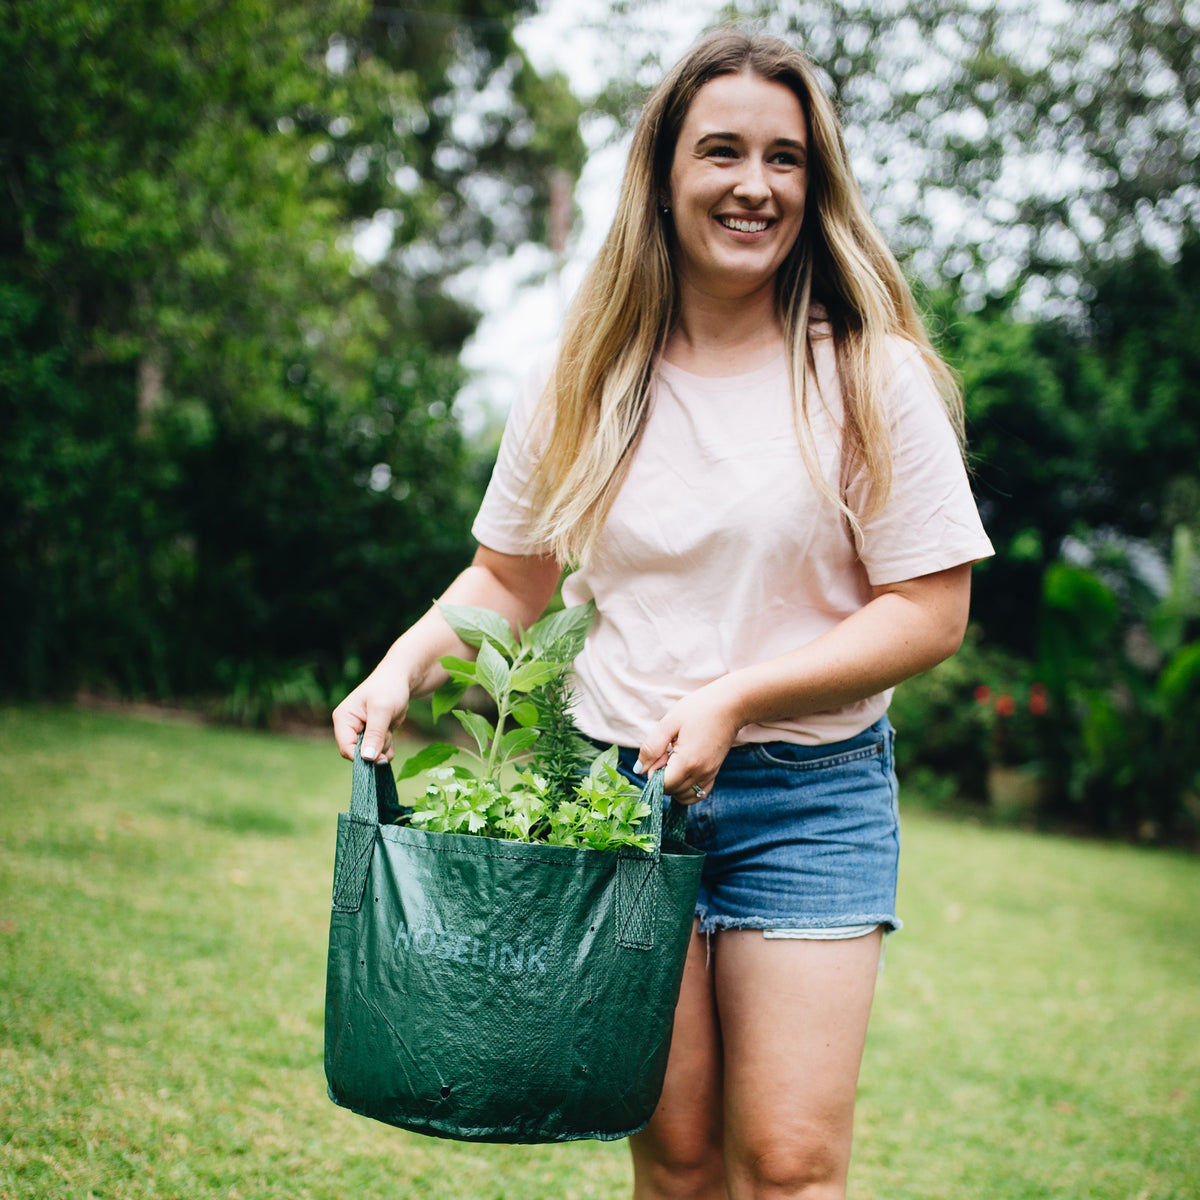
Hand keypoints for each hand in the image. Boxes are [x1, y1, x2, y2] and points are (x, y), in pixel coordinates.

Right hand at [331, 661, 410, 762]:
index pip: (346, 748)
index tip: (380, 757)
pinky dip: (387, 747)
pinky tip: (390, 733)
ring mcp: (360, 732)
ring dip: (384, 746)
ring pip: (370, 754)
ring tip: (388, 726)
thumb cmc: (388, 688)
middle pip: (358, 754)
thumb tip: (368, 758)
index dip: (362, 757)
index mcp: (343, 719)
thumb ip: (375, 734)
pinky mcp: (372, 735)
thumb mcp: (382, 709)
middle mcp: (349, 727)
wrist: (399, 679)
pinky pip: (378, 752)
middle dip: (376, 749)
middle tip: (387, 733)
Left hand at [636, 680, 743, 803]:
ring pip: (684, 797)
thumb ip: (651, 747)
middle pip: (672, 792)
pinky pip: (698, 794)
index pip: (662, 785)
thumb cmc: (699, 709)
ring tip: (675, 761)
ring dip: (674, 784)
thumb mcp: (669, 722)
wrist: (731, 705)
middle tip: (667, 753)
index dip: (653, 771)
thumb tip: (639, 769)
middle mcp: (700, 774)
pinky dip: (687, 788)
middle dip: (663, 777)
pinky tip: (684, 770)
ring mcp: (709, 775)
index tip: (660, 752)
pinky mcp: (714, 773)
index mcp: (687, 762)